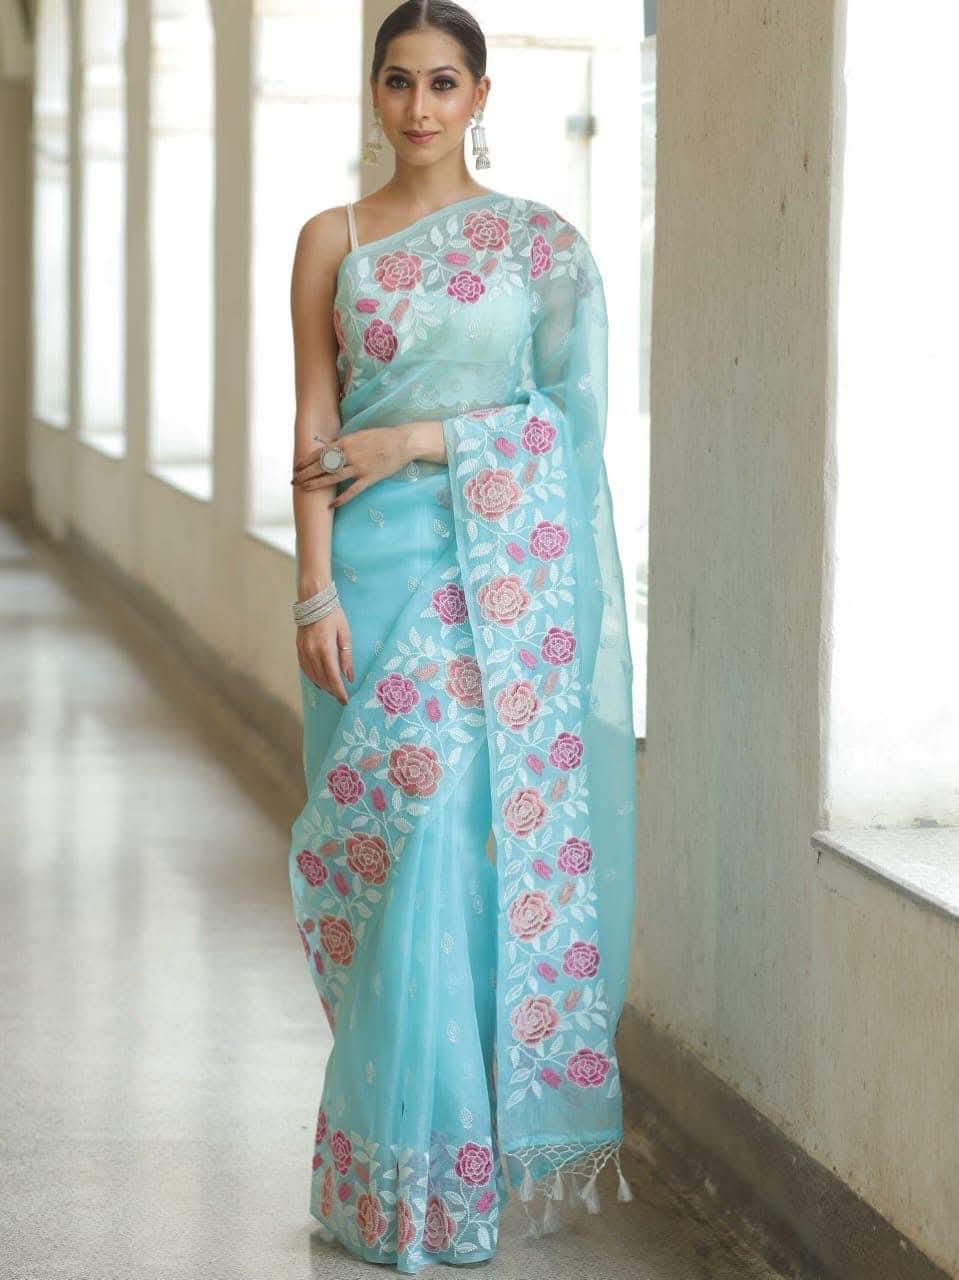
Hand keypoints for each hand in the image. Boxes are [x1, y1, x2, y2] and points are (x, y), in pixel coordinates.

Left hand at [292, 424, 414, 507]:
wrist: (402, 442)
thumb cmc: (381, 437)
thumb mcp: (359, 435)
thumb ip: (344, 443)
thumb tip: (330, 449)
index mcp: (345, 442)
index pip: (320, 453)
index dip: (306, 461)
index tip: (296, 467)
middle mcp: (349, 455)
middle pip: (322, 466)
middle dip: (306, 473)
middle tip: (294, 481)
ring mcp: (359, 468)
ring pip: (333, 477)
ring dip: (317, 484)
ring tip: (305, 489)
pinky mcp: (369, 478)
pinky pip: (352, 491)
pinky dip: (341, 499)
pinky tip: (331, 505)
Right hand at [296, 604, 353, 704]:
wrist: (314, 601)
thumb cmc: (333, 615)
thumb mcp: (345, 634)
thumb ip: (346, 657)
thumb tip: (349, 677)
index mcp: (326, 649)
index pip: (333, 677)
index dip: (339, 691)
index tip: (345, 701)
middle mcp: (312, 653)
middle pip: (322, 679)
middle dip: (332, 691)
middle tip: (341, 697)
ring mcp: (303, 652)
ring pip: (312, 676)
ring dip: (323, 686)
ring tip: (332, 691)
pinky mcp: (298, 649)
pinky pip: (305, 669)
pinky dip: (312, 678)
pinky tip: (319, 683)